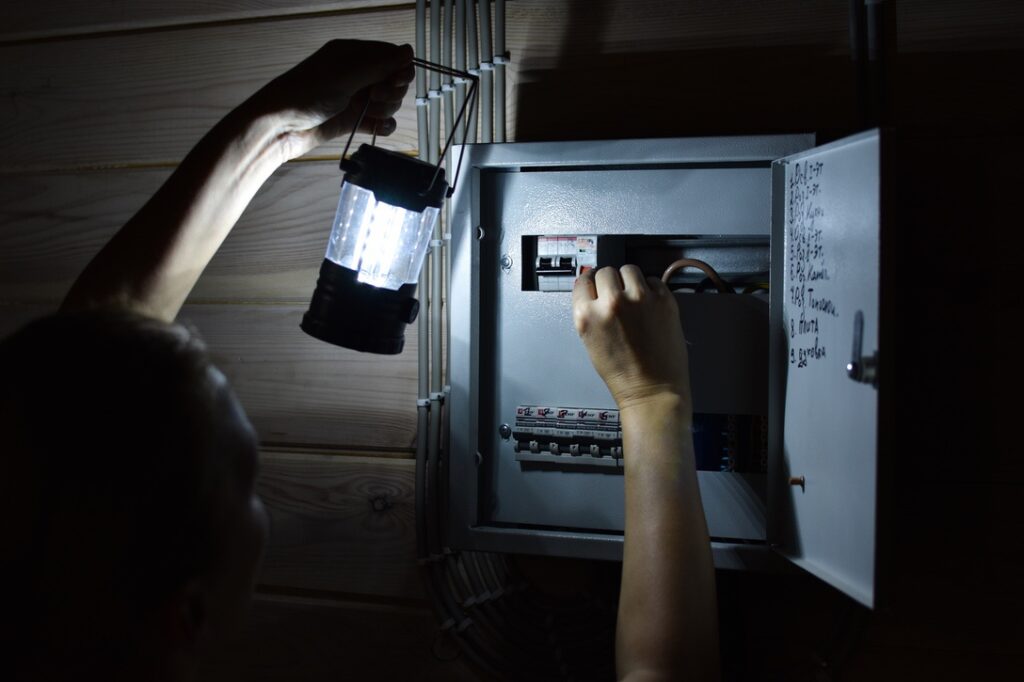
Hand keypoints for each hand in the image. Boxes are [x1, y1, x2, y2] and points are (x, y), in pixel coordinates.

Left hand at [239, 40, 414, 160]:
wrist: (280, 127)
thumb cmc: (306, 93)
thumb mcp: (345, 74)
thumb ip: (380, 64)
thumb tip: (409, 52)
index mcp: (353, 55)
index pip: (391, 56)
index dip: (399, 69)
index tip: (394, 81)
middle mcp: (357, 74)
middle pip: (394, 81)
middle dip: (392, 91)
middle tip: (374, 97)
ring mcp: (356, 98)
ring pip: (389, 102)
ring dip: (386, 109)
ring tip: (369, 113)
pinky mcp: (354, 120)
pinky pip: (380, 122)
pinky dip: (383, 126)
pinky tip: (377, 127)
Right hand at [572, 265, 691, 415]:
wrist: (652, 390)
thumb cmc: (623, 374)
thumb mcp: (590, 341)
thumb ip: (590, 313)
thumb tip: (594, 290)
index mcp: (587, 315)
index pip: (583, 280)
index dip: (590, 283)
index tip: (596, 285)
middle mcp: (611, 303)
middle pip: (606, 271)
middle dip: (610, 282)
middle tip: (618, 295)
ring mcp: (639, 299)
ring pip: (629, 269)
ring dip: (630, 280)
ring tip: (635, 298)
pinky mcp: (663, 300)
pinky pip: (653, 279)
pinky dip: (651, 289)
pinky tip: (650, 306)